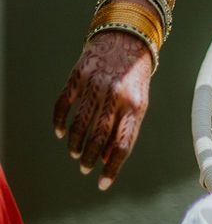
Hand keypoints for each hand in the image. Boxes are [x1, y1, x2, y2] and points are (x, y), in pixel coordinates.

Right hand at [53, 32, 152, 189]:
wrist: (127, 38)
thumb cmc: (134, 77)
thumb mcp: (138, 101)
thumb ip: (125, 128)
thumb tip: (108, 159)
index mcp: (135, 105)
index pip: (122, 145)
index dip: (112, 168)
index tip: (102, 184)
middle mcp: (115, 96)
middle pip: (98, 138)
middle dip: (90, 159)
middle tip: (85, 168)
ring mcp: (95, 85)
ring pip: (80, 124)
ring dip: (76, 144)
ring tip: (76, 154)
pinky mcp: (78, 76)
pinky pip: (64, 104)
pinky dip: (60, 122)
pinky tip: (61, 133)